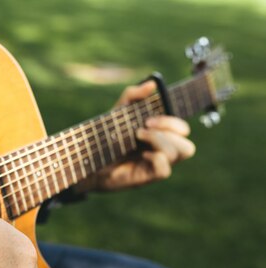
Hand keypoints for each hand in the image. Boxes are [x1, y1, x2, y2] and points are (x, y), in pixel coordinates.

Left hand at [76, 81, 195, 191]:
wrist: (86, 158)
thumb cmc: (105, 137)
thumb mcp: (117, 112)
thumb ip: (132, 95)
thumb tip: (151, 84)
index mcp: (160, 137)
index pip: (183, 130)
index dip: (171, 122)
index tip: (147, 119)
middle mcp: (161, 153)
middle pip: (188, 144)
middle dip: (170, 130)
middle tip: (143, 128)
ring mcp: (155, 166)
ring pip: (180, 153)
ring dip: (161, 140)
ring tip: (138, 137)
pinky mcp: (146, 177)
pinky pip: (165, 170)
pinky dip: (156, 159)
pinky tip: (141, 155)